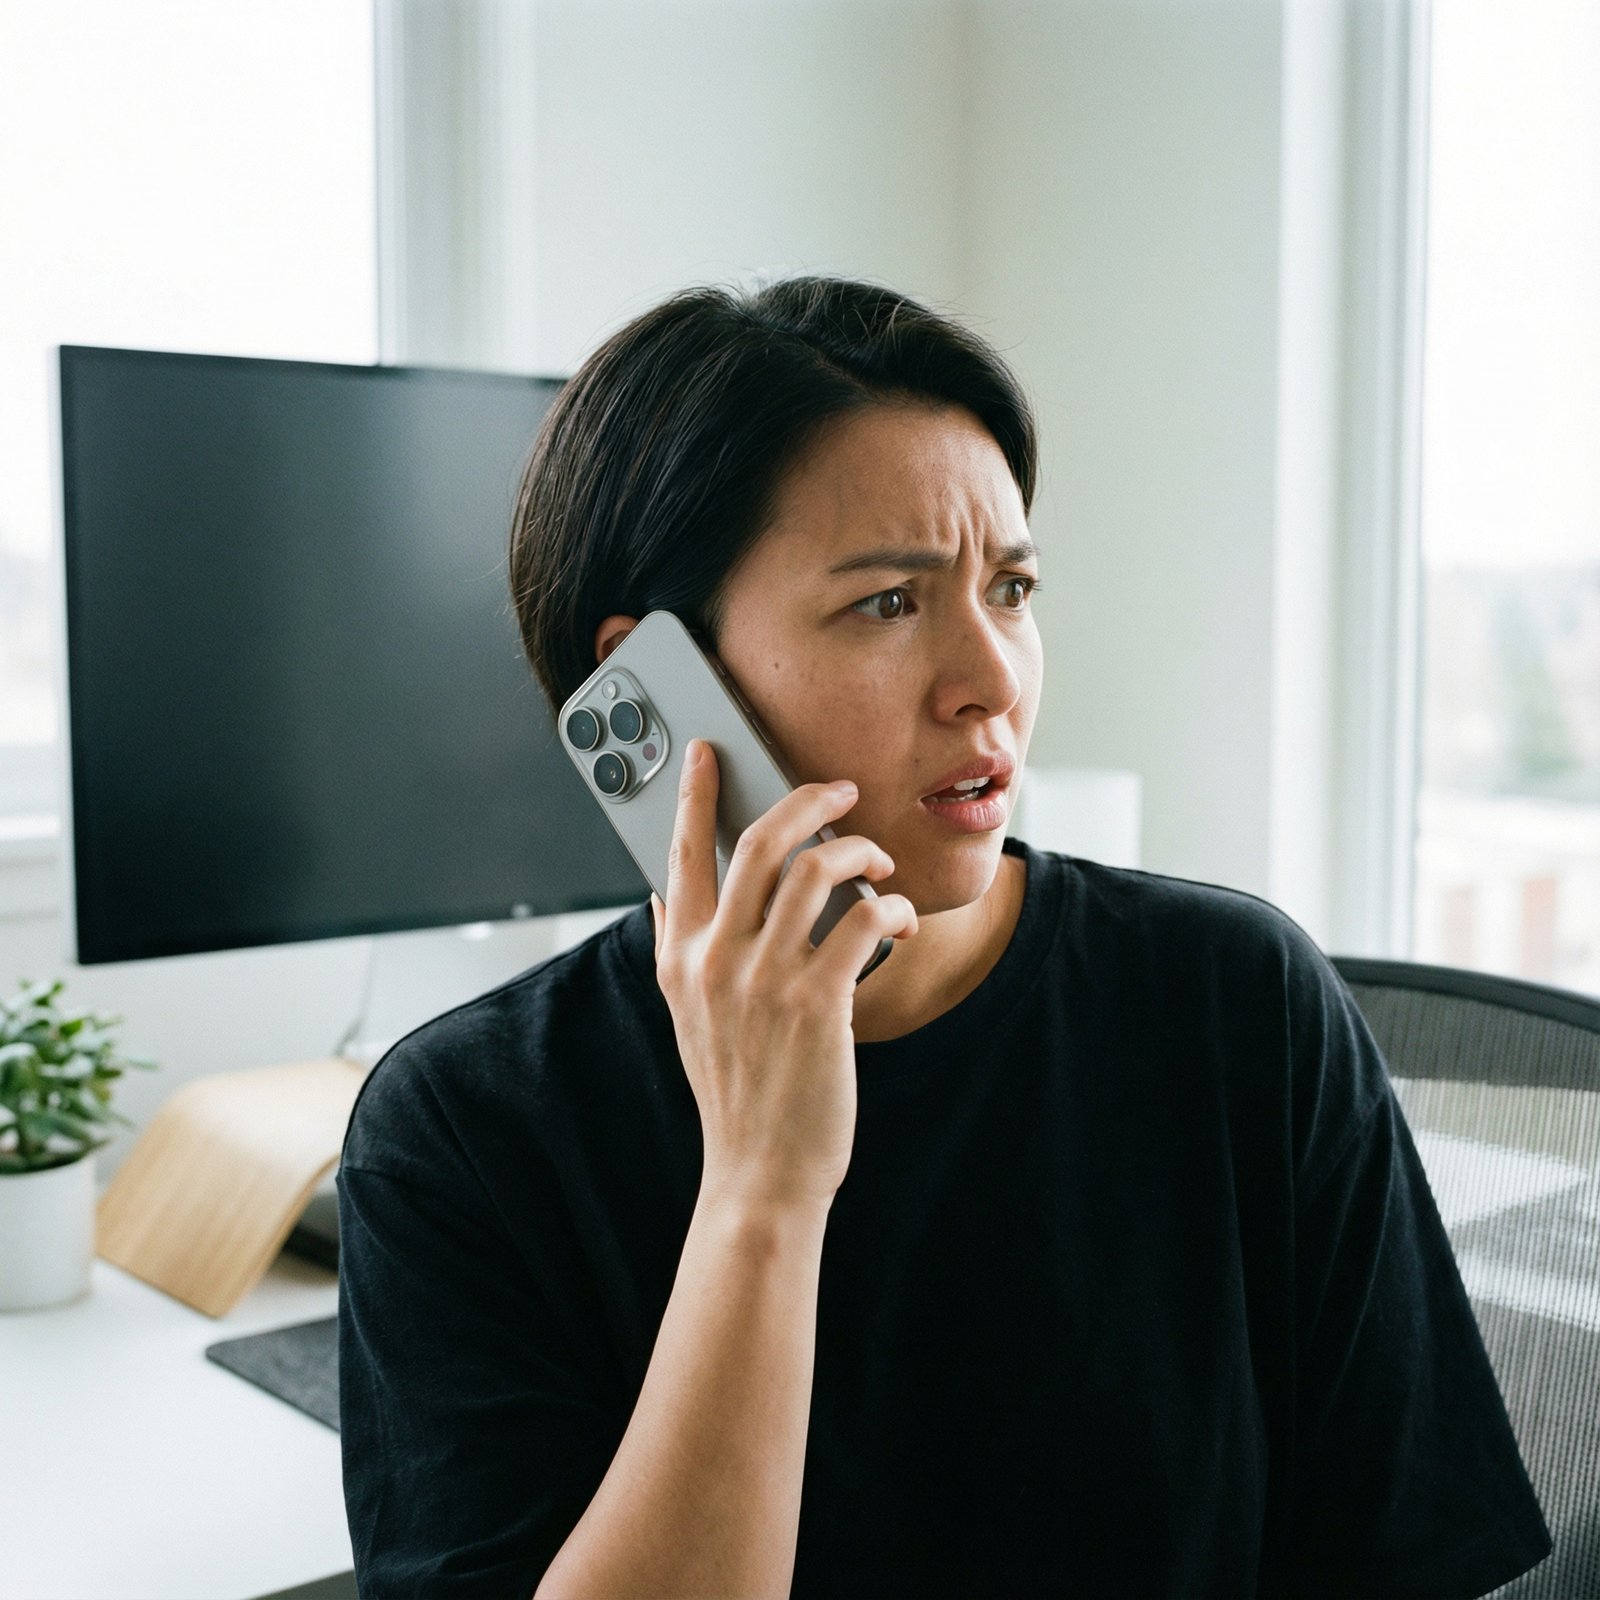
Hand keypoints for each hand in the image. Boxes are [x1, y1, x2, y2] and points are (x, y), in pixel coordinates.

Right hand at [650, 739, 917, 1212]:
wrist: (760, 1173)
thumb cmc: (736, 1091)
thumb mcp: (688, 1017)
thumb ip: (678, 951)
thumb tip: (666, 894)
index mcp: (681, 957)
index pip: (679, 855)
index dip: (692, 795)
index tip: (706, 751)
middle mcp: (716, 960)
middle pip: (757, 843)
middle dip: (805, 799)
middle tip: (839, 790)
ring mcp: (765, 981)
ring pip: (814, 871)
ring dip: (858, 853)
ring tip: (878, 863)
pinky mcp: (819, 1003)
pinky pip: (862, 921)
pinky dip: (890, 907)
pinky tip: (900, 920)